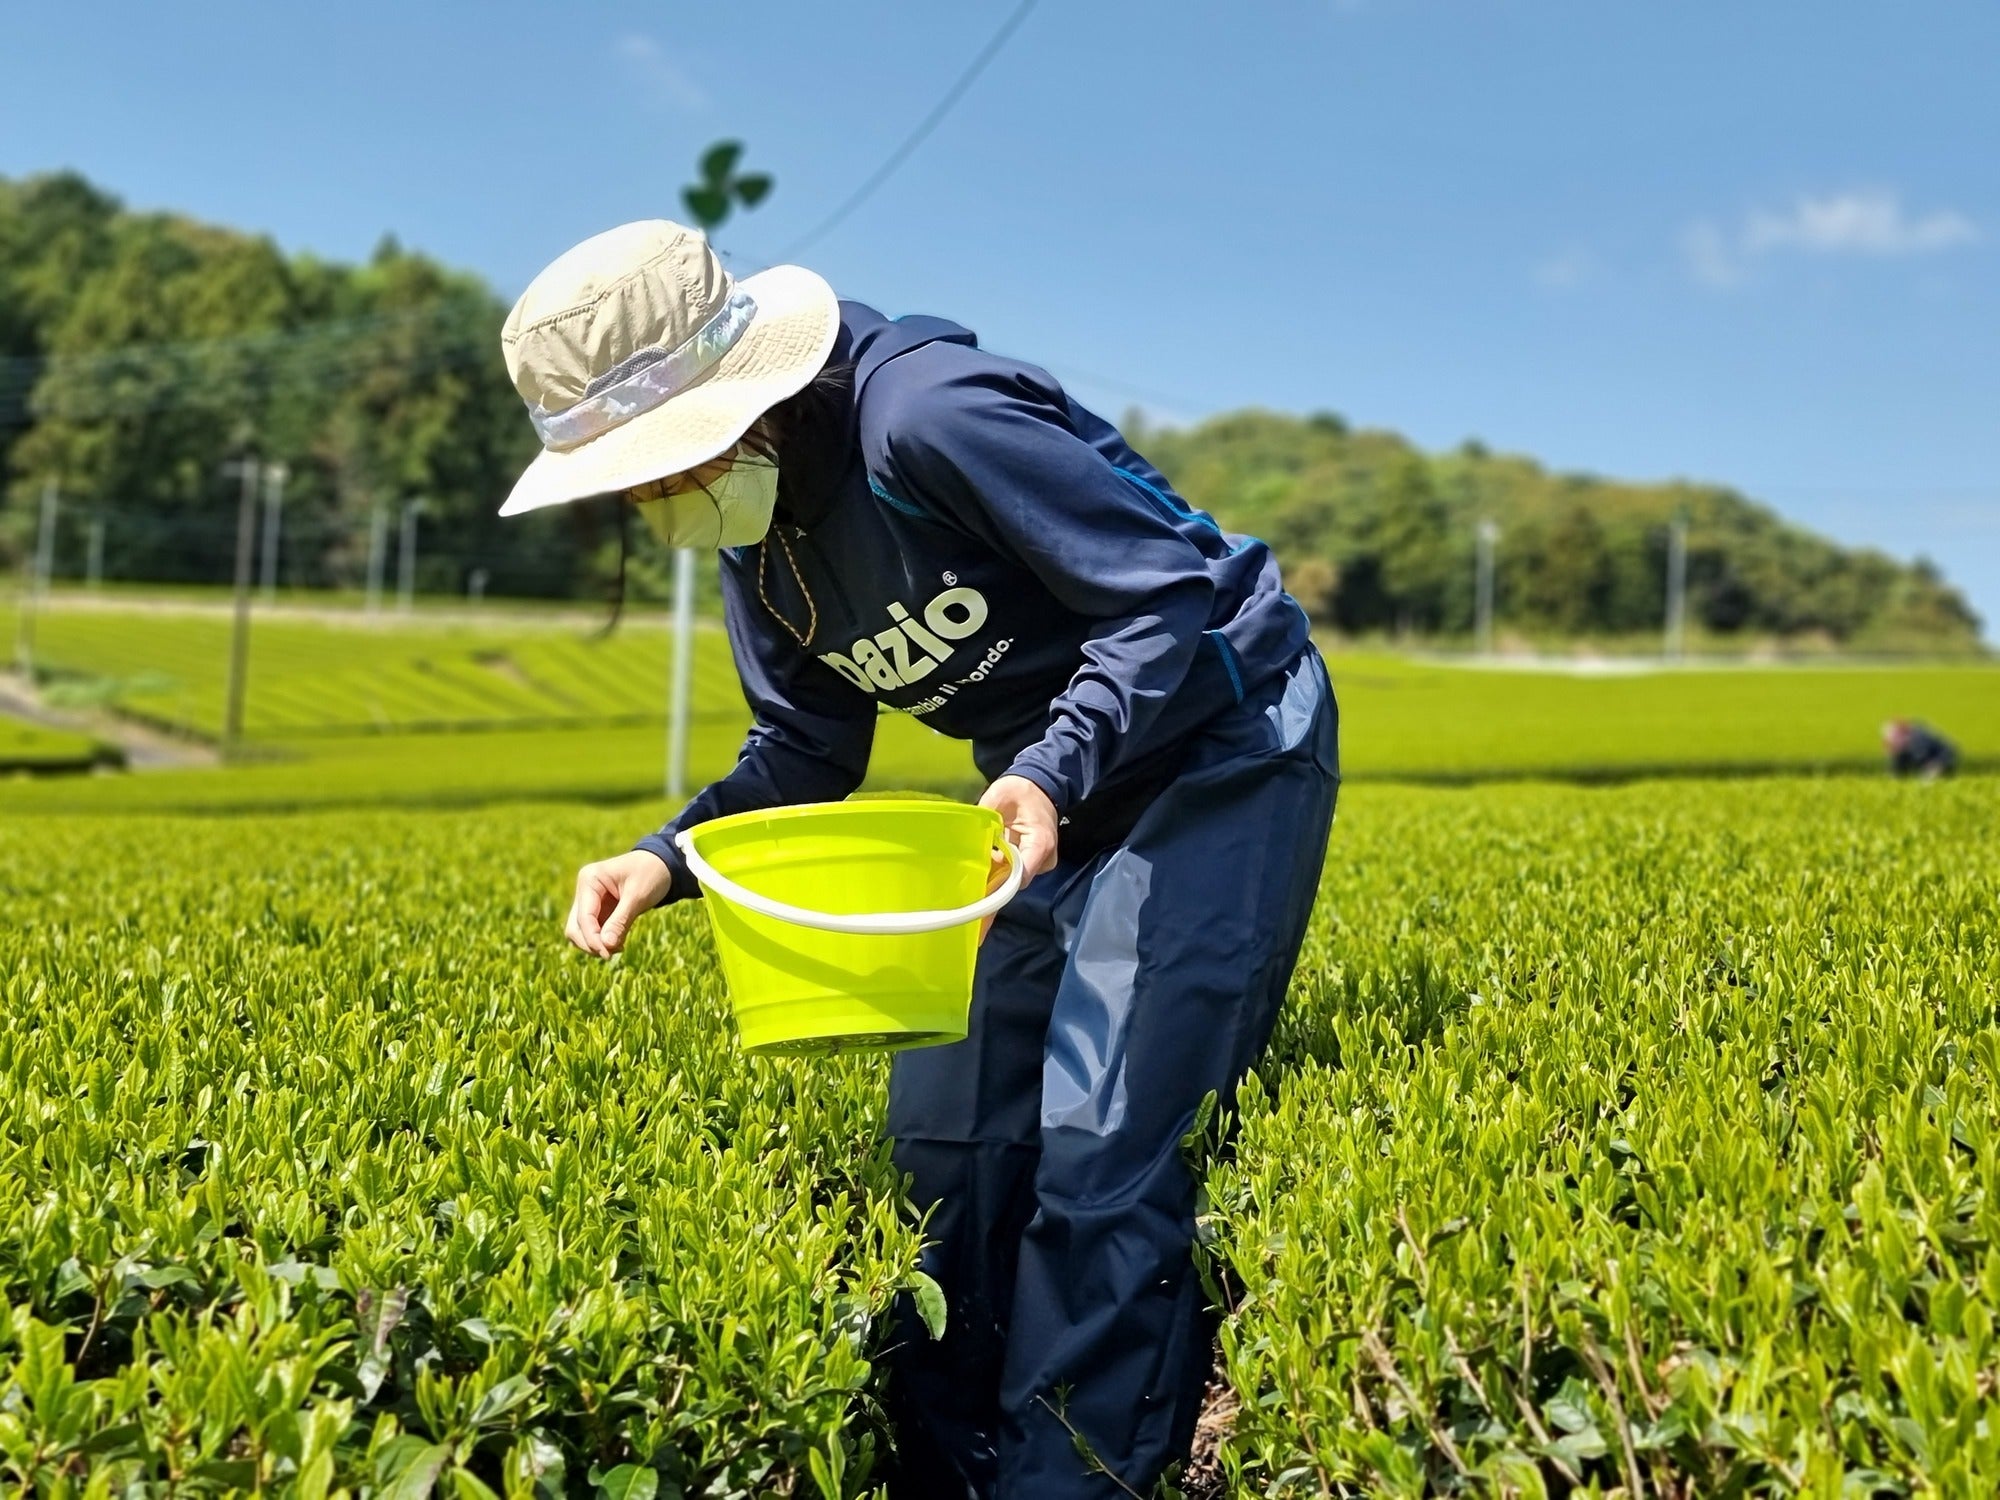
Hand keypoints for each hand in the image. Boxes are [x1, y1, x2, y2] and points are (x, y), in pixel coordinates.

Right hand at [566, 850, 673, 957]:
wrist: (664, 864)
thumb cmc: (652, 873)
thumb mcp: (638, 896)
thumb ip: (621, 921)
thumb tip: (606, 946)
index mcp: (590, 879)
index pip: (584, 917)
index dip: (592, 939)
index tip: (607, 954)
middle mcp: (585, 889)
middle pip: (575, 927)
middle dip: (590, 944)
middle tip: (611, 954)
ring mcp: (590, 901)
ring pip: (581, 932)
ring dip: (596, 944)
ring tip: (619, 948)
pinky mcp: (599, 910)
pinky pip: (594, 932)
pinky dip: (603, 941)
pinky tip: (619, 944)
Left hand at [977, 775, 1059, 942]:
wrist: (1040, 786)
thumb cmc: (1020, 790)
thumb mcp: (999, 797)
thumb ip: (986, 819)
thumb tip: (970, 841)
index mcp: (1039, 842)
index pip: (1021, 873)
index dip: (999, 889)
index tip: (981, 907)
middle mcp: (1043, 858)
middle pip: (1015, 883)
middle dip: (992, 900)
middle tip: (972, 925)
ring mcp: (1039, 862)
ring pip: (1012, 881)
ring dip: (992, 890)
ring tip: (969, 911)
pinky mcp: (1032, 862)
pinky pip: (1012, 875)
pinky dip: (996, 881)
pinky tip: (977, 892)